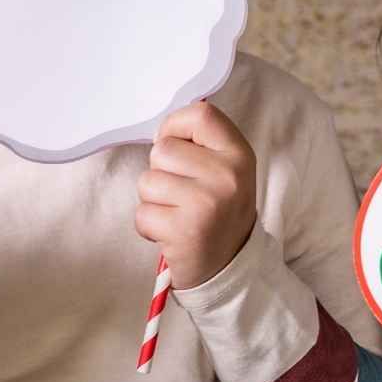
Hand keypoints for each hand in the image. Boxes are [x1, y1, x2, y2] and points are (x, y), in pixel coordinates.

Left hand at [135, 102, 258, 288]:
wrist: (230, 266)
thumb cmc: (218, 212)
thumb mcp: (225, 171)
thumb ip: (200, 145)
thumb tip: (161, 131)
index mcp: (239, 154)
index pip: (200, 114)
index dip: (176, 126)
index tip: (177, 147)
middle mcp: (228, 175)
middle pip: (163, 149)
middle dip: (161, 171)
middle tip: (182, 194)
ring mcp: (207, 202)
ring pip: (148, 181)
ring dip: (153, 200)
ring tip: (176, 214)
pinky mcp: (184, 230)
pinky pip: (142, 213)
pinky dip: (149, 226)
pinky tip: (171, 233)